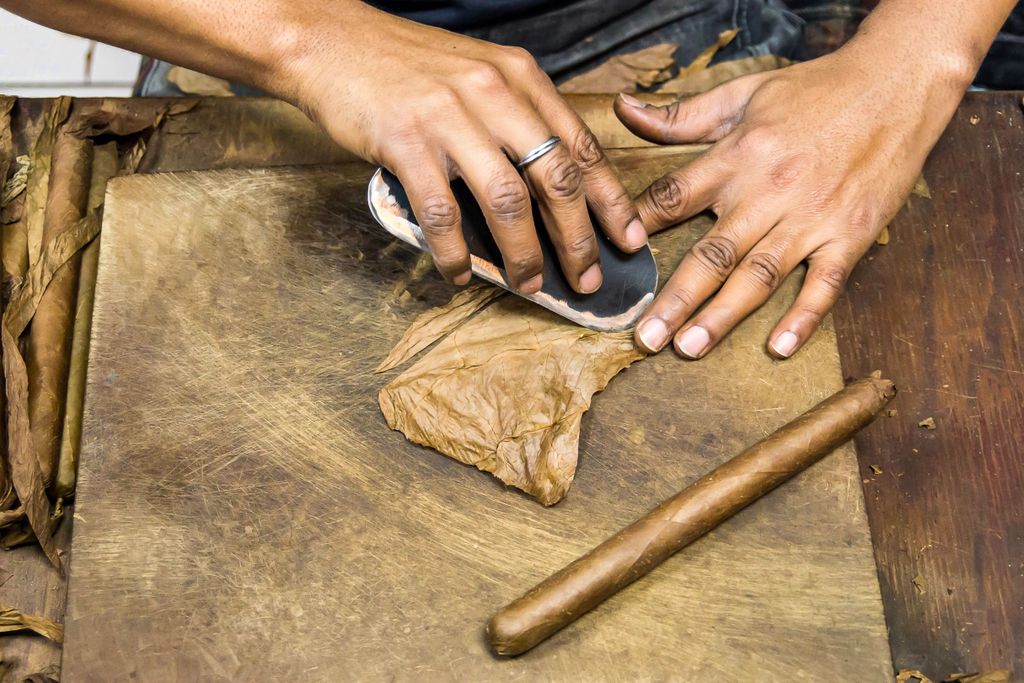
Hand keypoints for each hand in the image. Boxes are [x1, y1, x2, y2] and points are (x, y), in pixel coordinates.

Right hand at [288, 4, 645, 292]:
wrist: (332, 41)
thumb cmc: (407, 67)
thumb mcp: (478, 74)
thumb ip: (514, 119)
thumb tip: (545, 192)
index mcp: (519, 77)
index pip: (580, 145)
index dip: (610, 199)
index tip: (628, 239)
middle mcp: (493, 93)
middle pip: (555, 178)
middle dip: (578, 238)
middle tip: (587, 279)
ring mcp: (449, 117)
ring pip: (507, 201)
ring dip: (523, 253)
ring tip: (529, 285)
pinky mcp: (405, 141)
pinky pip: (442, 213)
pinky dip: (455, 253)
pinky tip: (461, 274)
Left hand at [615, 42, 967, 358]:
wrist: (896, 84)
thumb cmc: (815, 90)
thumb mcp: (743, 92)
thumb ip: (681, 115)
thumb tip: (624, 111)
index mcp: (737, 157)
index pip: (674, 197)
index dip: (639, 228)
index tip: (612, 261)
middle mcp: (769, 192)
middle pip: (712, 253)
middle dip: (675, 299)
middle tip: (646, 337)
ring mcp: (812, 217)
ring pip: (759, 276)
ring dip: (723, 316)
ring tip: (689, 348)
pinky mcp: (851, 234)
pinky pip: (825, 283)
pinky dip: (804, 317)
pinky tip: (779, 347)